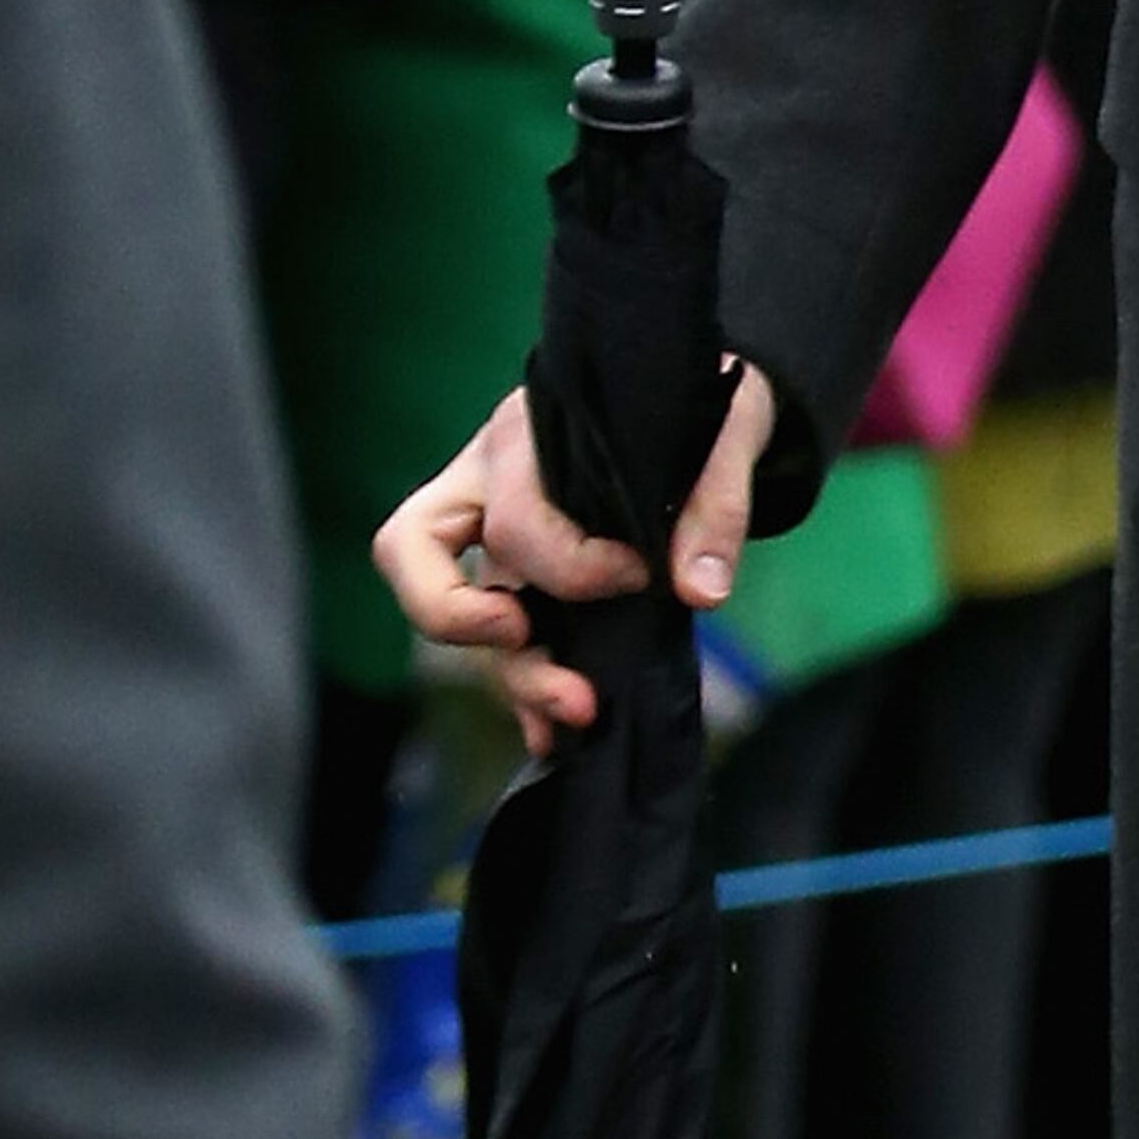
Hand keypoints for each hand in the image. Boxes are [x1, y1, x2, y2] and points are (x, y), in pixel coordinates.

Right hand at [376, 364, 778, 755]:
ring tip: (576, 715)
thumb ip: (718, 502)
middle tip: (525, 637)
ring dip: (509, 673)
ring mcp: (487, 531)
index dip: (572, 567)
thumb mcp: (725, 432)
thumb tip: (699, 591)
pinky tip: (555, 736)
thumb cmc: (693, 410)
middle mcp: (485, 482)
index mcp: (525, 437)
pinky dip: (522, 692)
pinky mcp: (513, 573)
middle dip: (459, 614)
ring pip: (448, 607)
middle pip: (413, 549)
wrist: (692, 402)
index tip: (641, 576)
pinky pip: (495, 641)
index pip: (515, 519)